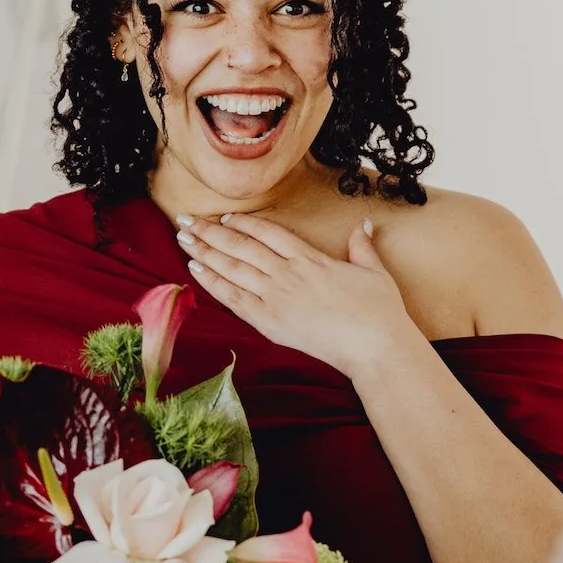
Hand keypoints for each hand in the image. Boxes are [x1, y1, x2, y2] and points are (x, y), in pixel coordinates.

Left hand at [175, 212, 417, 384]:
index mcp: (311, 259)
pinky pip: (233, 298)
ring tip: (183, 238)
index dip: (244, 223)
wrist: (374, 345)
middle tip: (186, 220)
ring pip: (232, 268)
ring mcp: (276, 296)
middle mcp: (288, 273)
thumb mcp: (375, 271)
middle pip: (241, 246)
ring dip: (205, 251)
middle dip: (211, 231)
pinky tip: (195, 269)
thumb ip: (362, 246)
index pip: (269, 233)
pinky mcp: (270, 321)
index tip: (225, 217)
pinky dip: (212, 282)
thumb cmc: (380, 311)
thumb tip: (364, 223)